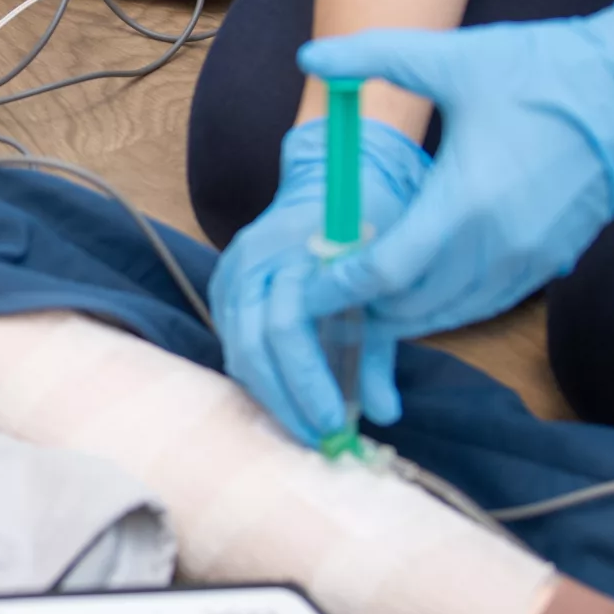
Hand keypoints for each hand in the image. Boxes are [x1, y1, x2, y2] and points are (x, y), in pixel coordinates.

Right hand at [209, 116, 429, 445]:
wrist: (334, 175)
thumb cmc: (370, 220)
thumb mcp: (387, 279)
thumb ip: (380, 347)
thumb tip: (384, 413)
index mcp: (291, 251)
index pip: (286, 327)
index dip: (308, 382)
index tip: (336, 423)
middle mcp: (250, 263)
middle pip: (252, 347)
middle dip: (285, 400)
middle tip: (317, 438)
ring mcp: (232, 275)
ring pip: (238, 351)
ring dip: (270, 395)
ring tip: (303, 427)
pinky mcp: (226, 289)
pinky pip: (235, 342)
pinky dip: (260, 376)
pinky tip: (286, 400)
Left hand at [298, 0, 613, 339]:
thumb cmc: (546, 71)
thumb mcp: (454, 58)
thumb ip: (374, 57)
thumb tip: (310, 54)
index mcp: (466, 200)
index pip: (387, 271)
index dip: (341, 285)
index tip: (310, 284)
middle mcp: (498, 244)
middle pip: (412, 305)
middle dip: (365, 304)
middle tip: (328, 290)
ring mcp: (528, 260)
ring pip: (450, 311)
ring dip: (404, 309)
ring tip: (364, 291)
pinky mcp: (550, 262)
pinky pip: (483, 301)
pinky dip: (444, 303)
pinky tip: (420, 284)